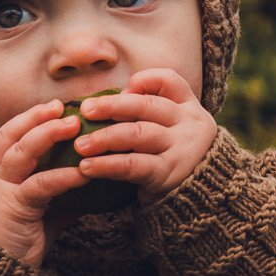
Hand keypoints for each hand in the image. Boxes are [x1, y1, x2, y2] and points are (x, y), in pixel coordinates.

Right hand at [0, 101, 89, 268]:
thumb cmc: (13, 247)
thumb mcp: (38, 216)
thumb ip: (58, 198)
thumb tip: (88, 183)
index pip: (6, 138)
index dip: (27, 121)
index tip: (53, 108)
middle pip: (9, 137)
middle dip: (35, 118)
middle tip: (62, 106)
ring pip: (20, 153)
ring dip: (47, 134)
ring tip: (73, 123)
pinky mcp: (13, 208)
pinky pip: (41, 185)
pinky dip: (64, 176)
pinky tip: (85, 171)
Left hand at [68, 68, 216, 207]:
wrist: (195, 195)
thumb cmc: (169, 154)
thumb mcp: (167, 128)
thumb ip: (146, 109)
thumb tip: (119, 94)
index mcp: (187, 107)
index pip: (170, 81)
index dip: (146, 80)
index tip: (126, 87)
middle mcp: (188, 124)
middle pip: (148, 106)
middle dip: (112, 106)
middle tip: (85, 110)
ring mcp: (180, 149)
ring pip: (138, 134)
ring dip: (104, 138)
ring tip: (80, 145)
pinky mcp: (167, 174)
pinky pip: (133, 165)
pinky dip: (107, 165)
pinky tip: (87, 167)